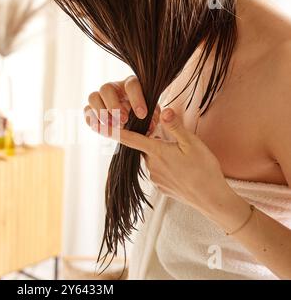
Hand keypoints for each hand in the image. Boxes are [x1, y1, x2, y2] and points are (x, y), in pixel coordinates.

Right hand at [84, 76, 160, 134]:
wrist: (133, 123)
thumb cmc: (144, 115)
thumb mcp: (153, 114)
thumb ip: (153, 118)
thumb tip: (150, 125)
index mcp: (130, 84)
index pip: (131, 85)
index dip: (136, 99)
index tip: (142, 115)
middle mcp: (113, 88)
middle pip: (106, 88)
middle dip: (114, 105)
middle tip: (123, 120)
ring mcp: (100, 97)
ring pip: (93, 97)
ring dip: (101, 112)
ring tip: (112, 125)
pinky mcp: (91, 109)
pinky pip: (86, 111)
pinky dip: (92, 119)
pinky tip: (102, 128)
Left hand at [85, 106, 250, 232]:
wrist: (212, 199)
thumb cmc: (204, 169)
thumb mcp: (192, 143)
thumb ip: (175, 126)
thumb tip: (163, 110)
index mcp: (156, 152)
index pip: (130, 139)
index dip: (113, 132)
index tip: (98, 126)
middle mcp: (151, 166)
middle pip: (145, 147)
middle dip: (154, 141)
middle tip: (174, 142)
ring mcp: (154, 179)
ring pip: (152, 160)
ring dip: (161, 155)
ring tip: (183, 159)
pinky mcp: (160, 188)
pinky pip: (158, 172)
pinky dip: (167, 168)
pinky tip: (182, 171)